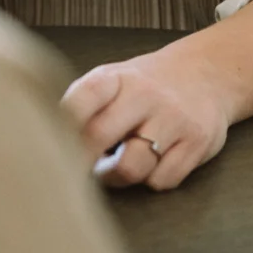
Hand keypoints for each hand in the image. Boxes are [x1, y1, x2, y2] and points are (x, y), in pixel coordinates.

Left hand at [62, 48, 233, 189]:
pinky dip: (153, 178)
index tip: (50, 148)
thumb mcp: (112, 81)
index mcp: (115, 78)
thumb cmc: (145, 86)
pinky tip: (154, 161)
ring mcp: (174, 117)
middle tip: (80, 168)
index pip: (79, 100)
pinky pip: (163, 180)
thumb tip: (46, 147)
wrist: (206, 72)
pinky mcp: (198, 141)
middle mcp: (145, 93)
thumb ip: (82, 108)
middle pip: (98, 138)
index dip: (61, 128)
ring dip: (119, 176)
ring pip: (132, 167)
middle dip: (83, 162)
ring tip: (119, 164)